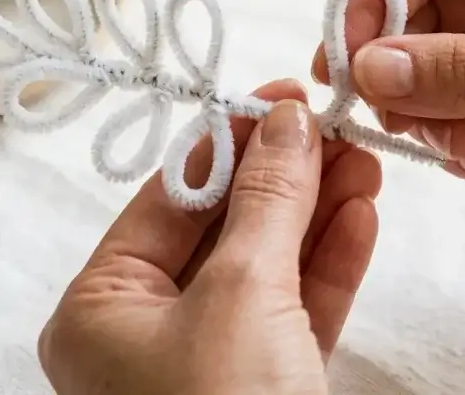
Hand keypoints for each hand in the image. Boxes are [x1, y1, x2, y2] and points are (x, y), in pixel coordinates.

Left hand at [38, 79, 381, 394]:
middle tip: (335, 125)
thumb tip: (285, 123)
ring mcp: (209, 362)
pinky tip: (361, 216)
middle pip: (224, 227)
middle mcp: (145, 333)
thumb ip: (266, 201)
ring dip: (317, 212)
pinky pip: (297, 313)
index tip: (286, 98)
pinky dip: (330, 265)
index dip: (231, 140)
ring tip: (362, 158)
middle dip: (286, 176)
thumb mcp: (243, 295)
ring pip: (268, 267)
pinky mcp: (265, 386)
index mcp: (102, 308)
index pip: (169, 196)